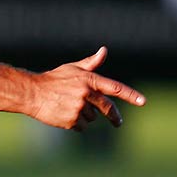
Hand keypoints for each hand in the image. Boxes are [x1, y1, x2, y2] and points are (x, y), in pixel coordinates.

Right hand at [28, 46, 145, 129]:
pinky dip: (76, 124)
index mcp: (89, 79)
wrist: (32, 93)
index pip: (115, 88)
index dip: (130, 95)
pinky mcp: (71, 120)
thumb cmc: (53, 79)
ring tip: (69, 107)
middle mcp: (86, 93)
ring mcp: (79, 107)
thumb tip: (104, 51)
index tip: (143, 102)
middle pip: (107, 108)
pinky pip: (82, 126)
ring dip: (85, 115)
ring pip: (92, 117)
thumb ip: (91, 63)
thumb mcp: (73, 69)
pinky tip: (65, 115)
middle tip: (118, 122)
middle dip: (114, 116)